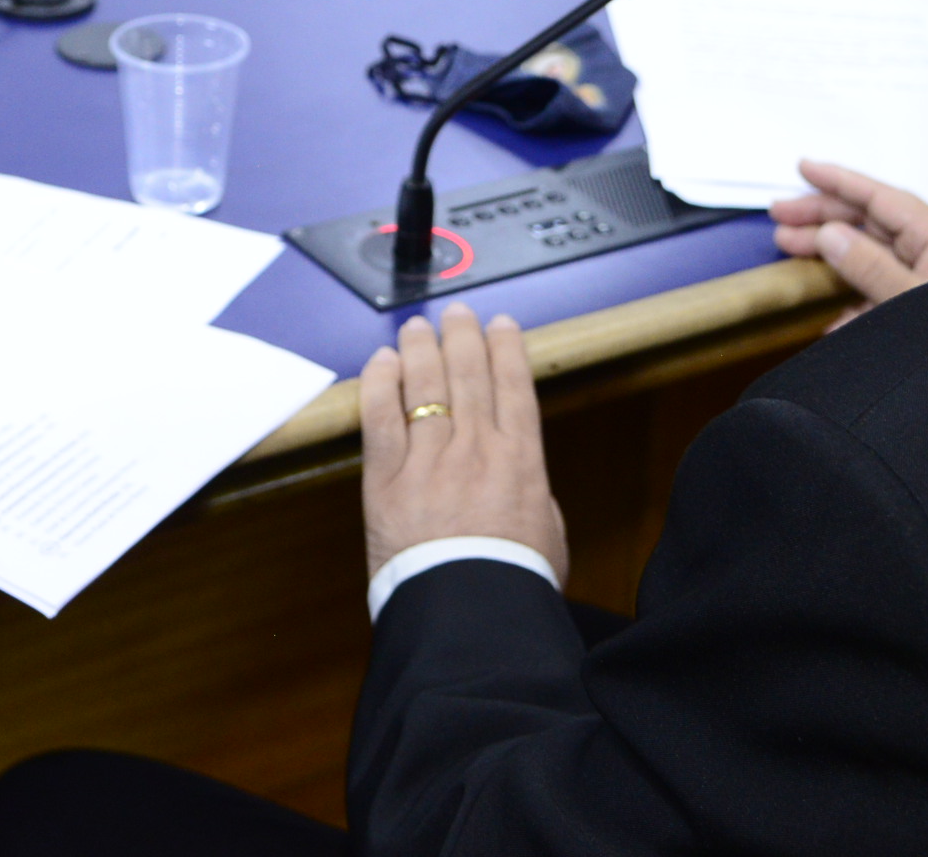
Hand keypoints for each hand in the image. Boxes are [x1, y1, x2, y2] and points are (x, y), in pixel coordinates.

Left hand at [361, 303, 567, 584]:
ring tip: (418, 327)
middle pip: (469, 374)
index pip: (514, 384)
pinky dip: (380, 383)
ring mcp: (429, 459)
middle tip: (456, 313)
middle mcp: (476, 448)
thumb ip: (533, 494)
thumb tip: (522, 477)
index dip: (506, 347)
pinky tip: (382, 362)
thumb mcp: (548, 533)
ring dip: (421, 348)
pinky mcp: (386, 478)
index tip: (500, 325)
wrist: (470, 615)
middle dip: (462, 336)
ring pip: (424, 385)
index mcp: (521, 459)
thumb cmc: (512, 584)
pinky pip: (379, 416)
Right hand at [772, 160, 927, 312]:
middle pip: (870, 221)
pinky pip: (886, 295)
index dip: (839, 181)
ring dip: (832, 253)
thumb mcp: (913, 298)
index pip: (879, 198)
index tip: (804, 168)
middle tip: (781, 215)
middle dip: (823, 214)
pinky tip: (834, 320)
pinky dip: (857, 304)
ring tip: (792, 248)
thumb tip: (830, 235)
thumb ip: (870, 267)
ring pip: (873, 256)